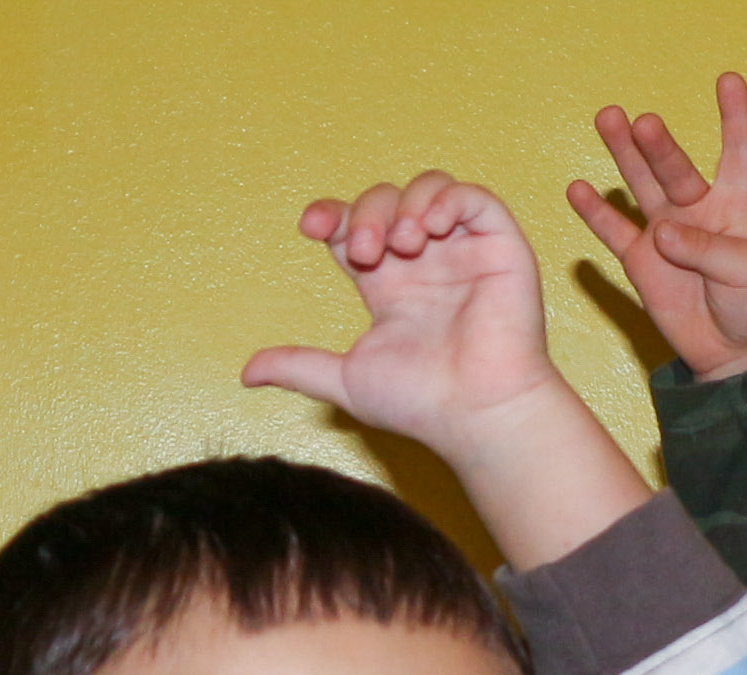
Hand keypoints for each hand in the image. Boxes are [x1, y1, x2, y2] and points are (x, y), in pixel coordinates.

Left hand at [242, 174, 643, 565]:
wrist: (477, 414)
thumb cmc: (423, 404)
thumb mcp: (347, 379)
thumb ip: (300, 366)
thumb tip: (246, 373)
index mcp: (390, 286)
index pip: (353, 227)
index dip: (332, 216)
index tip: (312, 228)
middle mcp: (425, 262)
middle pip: (384, 202)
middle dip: (366, 215)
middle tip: (367, 254)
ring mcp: (464, 252)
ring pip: (428, 188)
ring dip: (405, 205)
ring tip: (403, 243)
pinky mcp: (501, 248)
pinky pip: (474, 199)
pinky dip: (446, 200)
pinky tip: (430, 229)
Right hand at [564, 71, 746, 381]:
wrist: (734, 356)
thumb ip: (706, 249)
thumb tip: (661, 234)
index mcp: (737, 205)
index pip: (737, 151)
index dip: (735, 117)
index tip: (729, 80)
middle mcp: (698, 210)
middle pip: (675, 167)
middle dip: (658, 145)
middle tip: (643, 123)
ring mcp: (665, 232)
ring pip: (641, 184)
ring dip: (624, 154)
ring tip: (608, 119)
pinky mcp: (641, 260)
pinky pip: (614, 230)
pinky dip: (595, 211)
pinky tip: (578, 188)